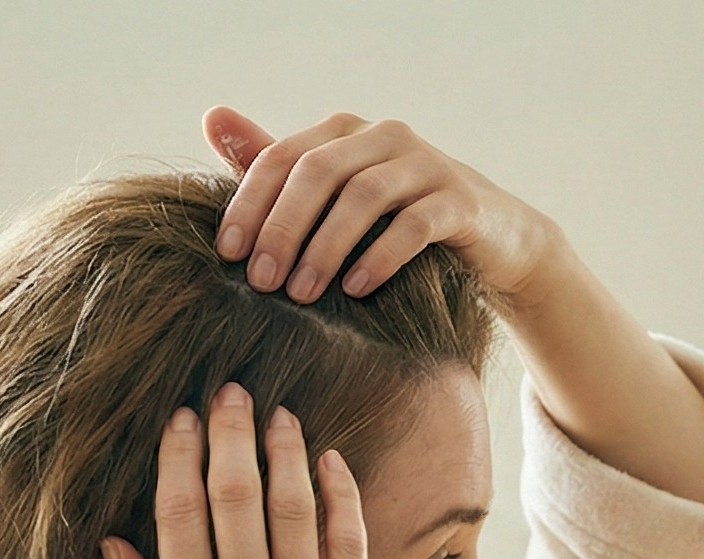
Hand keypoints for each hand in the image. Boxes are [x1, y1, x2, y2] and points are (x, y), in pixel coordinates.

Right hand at [103, 383, 378, 558]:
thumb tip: (112, 543)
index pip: (179, 513)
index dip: (180, 456)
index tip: (182, 419)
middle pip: (235, 495)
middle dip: (230, 434)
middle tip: (229, 392)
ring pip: (294, 508)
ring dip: (284, 452)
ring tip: (277, 415)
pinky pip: (349, 544)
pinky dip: (340, 496)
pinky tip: (331, 463)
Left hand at [201, 106, 564, 307]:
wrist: (492, 242)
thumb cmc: (398, 222)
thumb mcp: (336, 198)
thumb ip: (279, 167)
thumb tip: (211, 118)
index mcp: (344, 133)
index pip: (282, 156)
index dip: (250, 203)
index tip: (227, 255)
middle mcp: (384, 138)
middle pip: (319, 171)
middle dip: (284, 227)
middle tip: (261, 283)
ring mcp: (426, 165)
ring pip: (364, 196)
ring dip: (326, 247)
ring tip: (303, 295)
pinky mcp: (460, 201)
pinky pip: (415, 224)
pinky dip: (381, 256)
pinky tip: (358, 290)